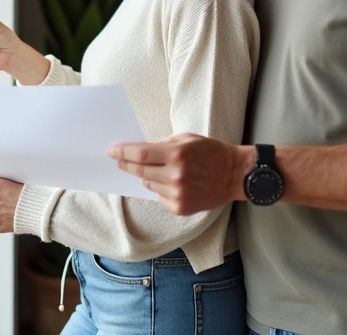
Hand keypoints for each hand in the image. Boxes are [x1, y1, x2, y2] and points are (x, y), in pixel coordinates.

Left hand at [110, 134, 253, 215]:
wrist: (234, 175)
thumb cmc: (211, 152)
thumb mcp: (187, 139)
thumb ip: (163, 145)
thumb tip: (139, 151)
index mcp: (177, 154)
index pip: (140, 154)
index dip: (123, 153)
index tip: (112, 151)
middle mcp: (176, 176)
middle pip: (140, 171)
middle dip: (127, 165)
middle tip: (119, 160)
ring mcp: (178, 194)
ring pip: (149, 184)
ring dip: (148, 176)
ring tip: (162, 170)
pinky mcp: (181, 208)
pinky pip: (159, 197)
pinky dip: (161, 189)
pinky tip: (175, 183)